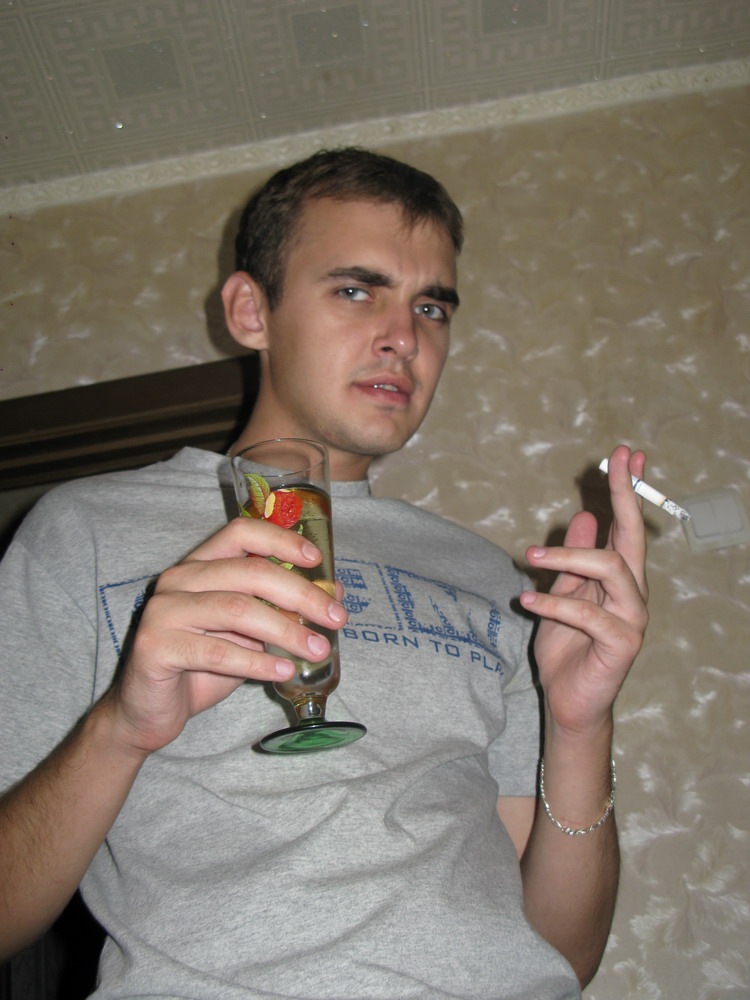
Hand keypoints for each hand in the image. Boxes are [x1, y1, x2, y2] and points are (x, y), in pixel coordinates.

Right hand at [108, 517, 346, 755]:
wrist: (149, 711)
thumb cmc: (203, 665)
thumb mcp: (249, 633)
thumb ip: (280, 609)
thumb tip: (333, 594)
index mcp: (200, 565)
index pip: (241, 532)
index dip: (281, 540)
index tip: (316, 559)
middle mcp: (178, 579)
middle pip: (249, 572)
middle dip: (301, 594)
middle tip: (336, 618)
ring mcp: (163, 611)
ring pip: (237, 610)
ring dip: (286, 631)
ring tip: (318, 650)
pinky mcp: (155, 647)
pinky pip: (216, 652)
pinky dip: (257, 662)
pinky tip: (284, 671)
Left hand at [519, 445, 648, 738]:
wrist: (567, 701)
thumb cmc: (567, 649)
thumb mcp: (564, 594)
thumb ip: (574, 560)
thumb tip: (587, 516)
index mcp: (619, 579)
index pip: (627, 527)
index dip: (627, 490)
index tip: (626, 454)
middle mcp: (633, 593)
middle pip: (633, 536)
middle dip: (625, 495)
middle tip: (611, 463)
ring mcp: (631, 618)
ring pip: (612, 568)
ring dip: (569, 556)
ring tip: (530, 555)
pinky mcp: (621, 644)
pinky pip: (589, 613)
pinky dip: (554, 603)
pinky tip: (526, 599)